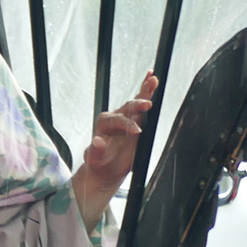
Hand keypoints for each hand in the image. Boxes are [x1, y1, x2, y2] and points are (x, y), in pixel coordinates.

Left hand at [84, 71, 157, 188]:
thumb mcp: (94, 159)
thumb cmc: (99, 163)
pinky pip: (141, 103)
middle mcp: (114, 118)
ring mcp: (125, 117)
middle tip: (147, 104)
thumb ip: (95, 150)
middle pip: (127, 107)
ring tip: (153, 79)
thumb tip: (97, 141)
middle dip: (137, 105)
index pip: (117, 121)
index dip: (127, 125)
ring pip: (135, 101)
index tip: (137, 132)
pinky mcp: (136, 120)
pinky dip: (146, 91)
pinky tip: (151, 78)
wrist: (105, 168)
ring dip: (144, 90)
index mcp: (103, 124)